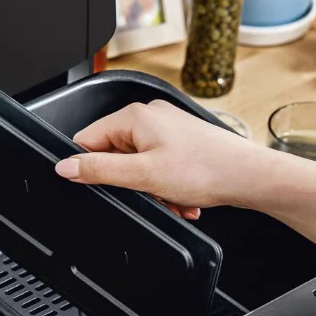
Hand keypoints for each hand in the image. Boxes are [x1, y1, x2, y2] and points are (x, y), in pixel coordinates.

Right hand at [53, 100, 255, 217]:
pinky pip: (160, 169)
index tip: (105, 188)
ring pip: (139, 167)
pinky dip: (167, 188)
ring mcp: (169, 130)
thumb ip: (99, 171)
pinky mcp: (183, 144)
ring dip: (152, 190)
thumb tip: (65, 166)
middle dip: (131, 184)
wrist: (250, 177)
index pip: (88, 140)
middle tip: (150, 196)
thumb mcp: (142, 176)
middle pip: (116, 156)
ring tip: (173, 199)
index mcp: (135, 116)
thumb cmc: (206, 169)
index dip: (91, 169)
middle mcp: (151, 117)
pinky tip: (182, 198)